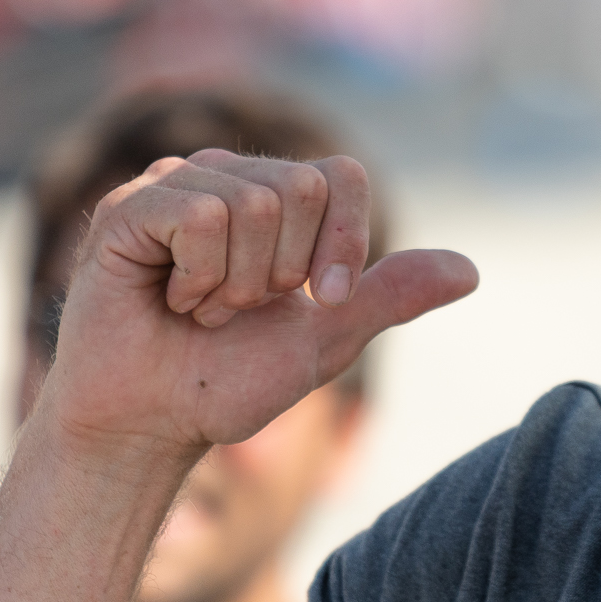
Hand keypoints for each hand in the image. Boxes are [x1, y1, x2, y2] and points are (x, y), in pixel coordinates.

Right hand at [40, 149, 477, 460]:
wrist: (152, 425)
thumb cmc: (227, 382)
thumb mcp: (329, 339)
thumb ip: (391, 296)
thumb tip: (471, 272)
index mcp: (278, 199)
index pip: (343, 176)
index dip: (344, 242)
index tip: (318, 301)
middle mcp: (228, 176)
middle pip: (304, 187)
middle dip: (281, 272)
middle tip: (235, 308)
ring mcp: (176, 184)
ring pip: (253, 203)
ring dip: (234, 284)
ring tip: (198, 307)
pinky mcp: (129, 206)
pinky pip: (200, 215)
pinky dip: (197, 277)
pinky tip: (167, 298)